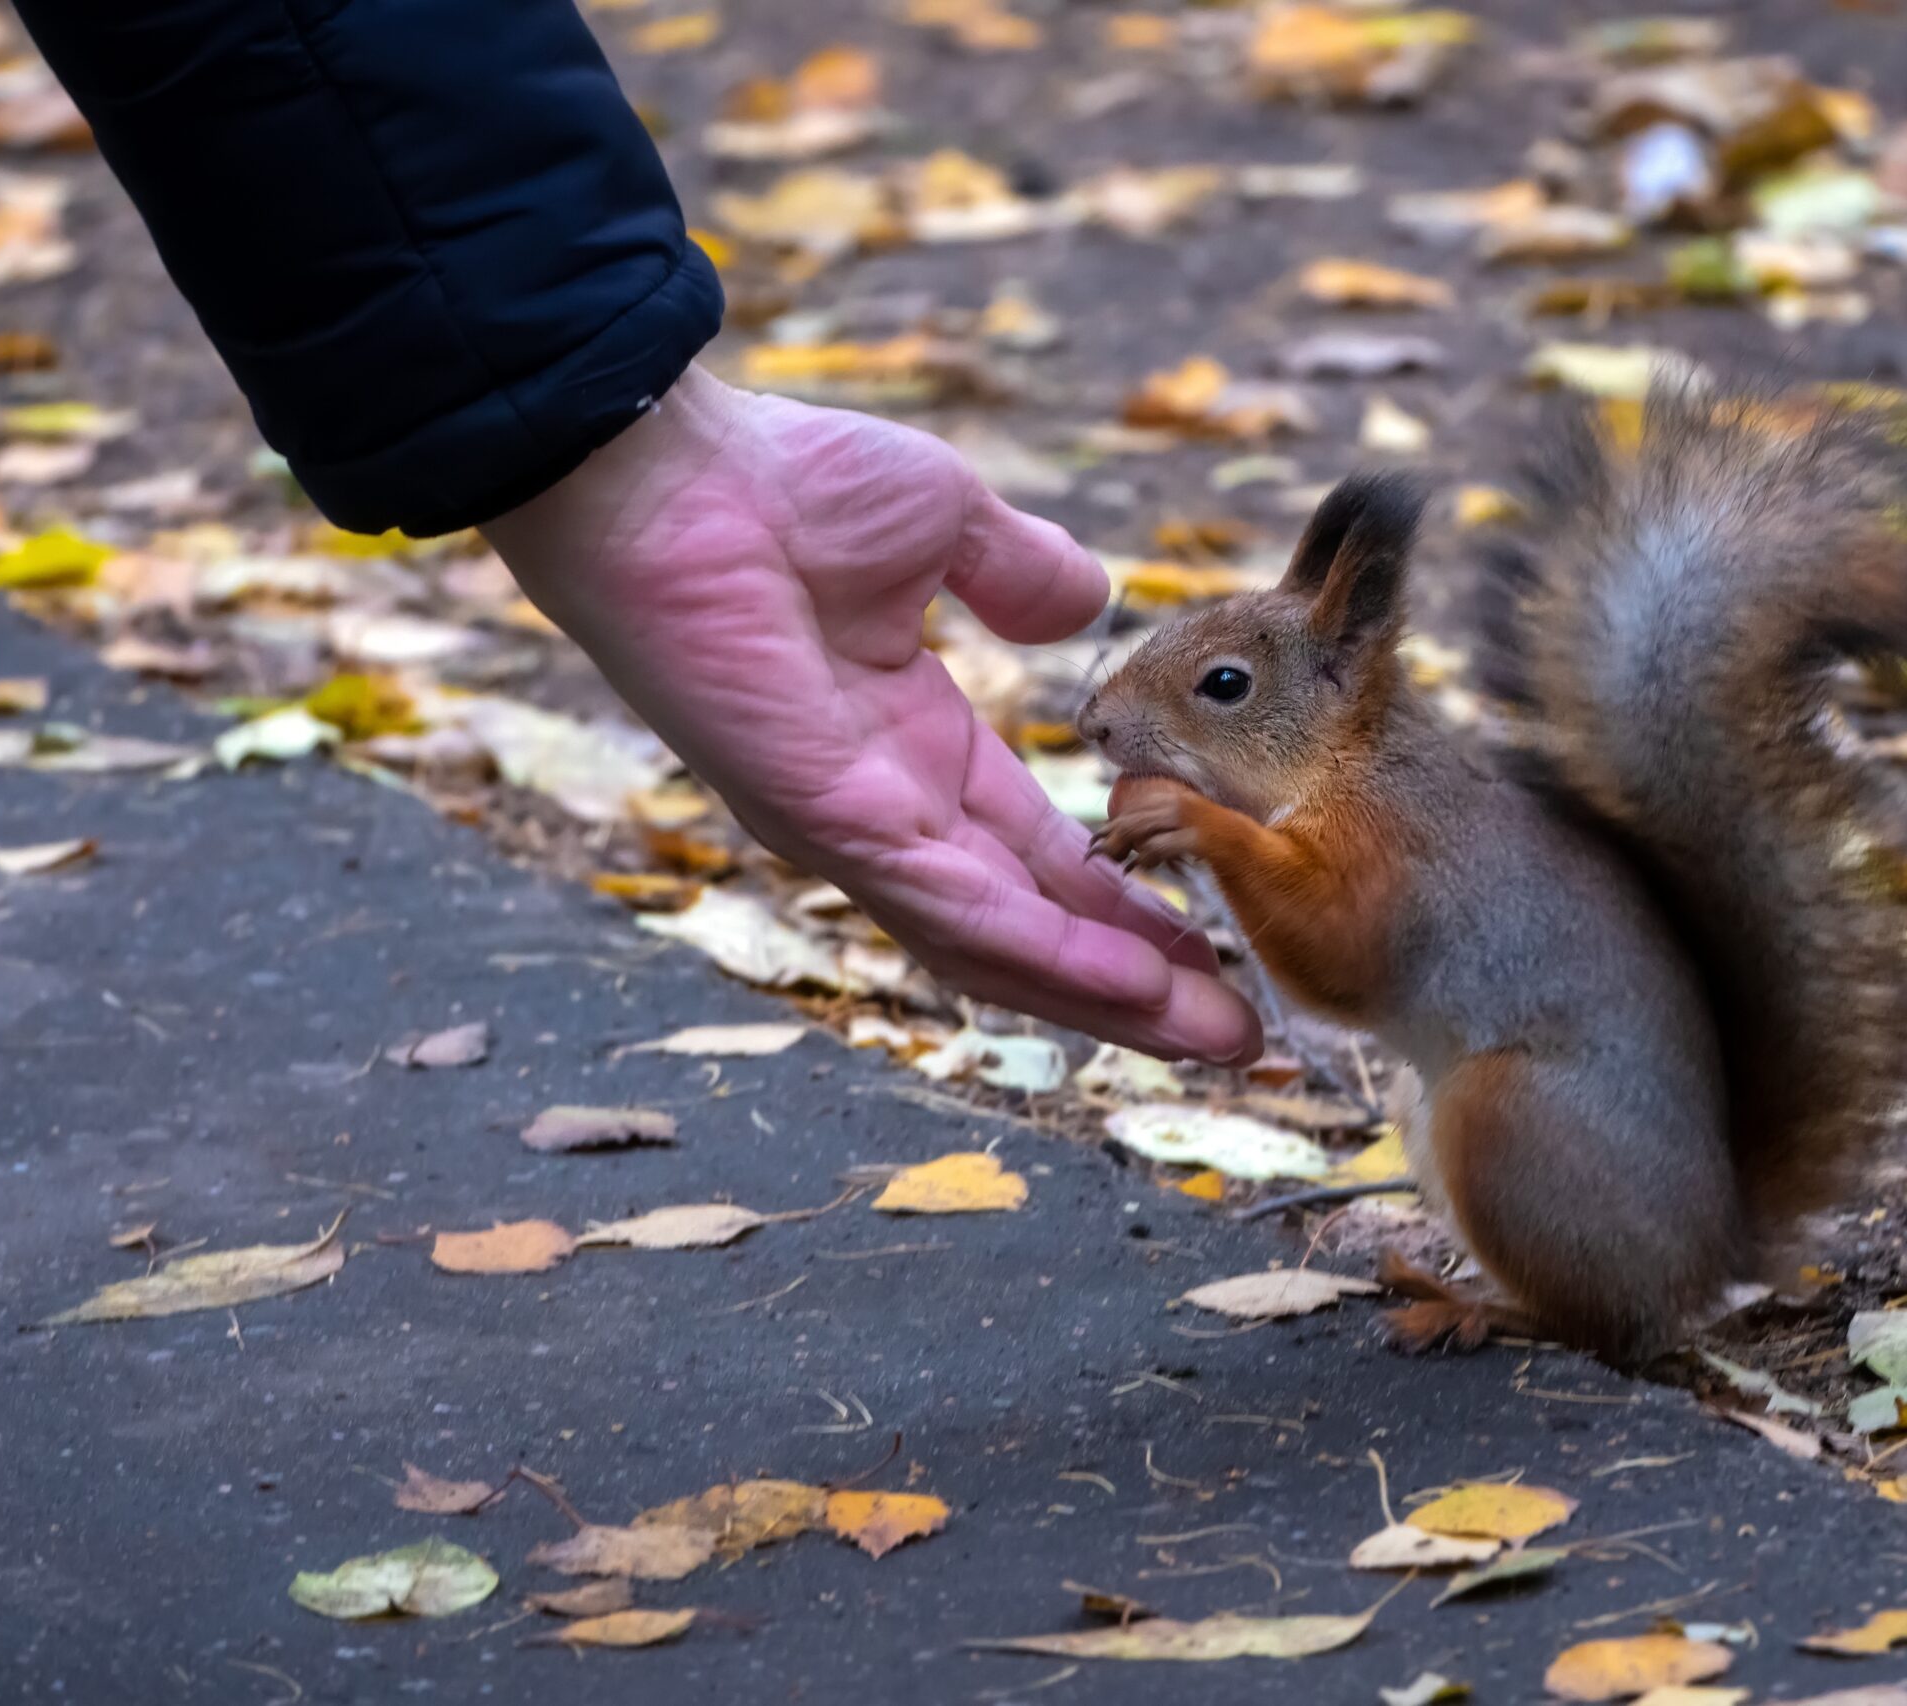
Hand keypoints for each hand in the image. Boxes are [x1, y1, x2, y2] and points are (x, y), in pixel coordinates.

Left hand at [481, 367, 1261, 1064]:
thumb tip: (1089, 604)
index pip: (1036, 860)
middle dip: (1136, 987)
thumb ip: (1022, 572)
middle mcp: (888, 811)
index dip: (1124, 910)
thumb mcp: (947, 522)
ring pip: (998, 947)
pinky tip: (1132, 988)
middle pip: (1030, 930)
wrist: (666, 470)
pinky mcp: (828, 824)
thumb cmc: (780, 482)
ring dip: (1109, 999)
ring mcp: (853, 831)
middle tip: (1240, 1035)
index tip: (1212, 945)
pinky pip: (955, 910)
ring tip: (1212, 1040)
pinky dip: (1047, 955)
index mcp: (914, 748)